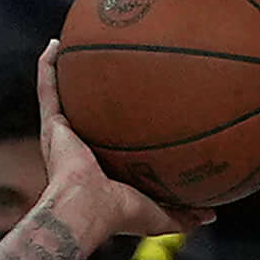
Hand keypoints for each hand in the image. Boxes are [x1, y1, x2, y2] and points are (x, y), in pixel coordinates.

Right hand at [35, 43, 192, 243]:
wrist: (86, 211)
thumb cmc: (120, 215)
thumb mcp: (161, 215)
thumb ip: (184, 214)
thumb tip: (212, 216)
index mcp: (102, 167)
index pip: (113, 140)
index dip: (121, 123)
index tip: (136, 102)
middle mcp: (80, 148)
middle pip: (88, 112)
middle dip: (94, 92)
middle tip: (110, 66)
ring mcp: (62, 135)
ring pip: (63, 96)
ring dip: (65, 72)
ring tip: (74, 44)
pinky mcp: (52, 126)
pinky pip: (48, 89)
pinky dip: (47, 67)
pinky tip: (56, 44)